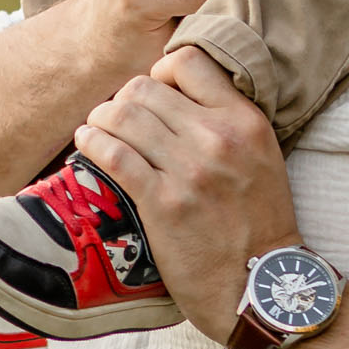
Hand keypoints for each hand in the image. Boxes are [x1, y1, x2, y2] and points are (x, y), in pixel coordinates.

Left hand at [74, 46, 297, 342]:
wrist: (261, 286)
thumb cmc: (260, 224)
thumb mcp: (263, 156)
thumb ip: (228, 122)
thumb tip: (180, 98)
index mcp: (244, 120)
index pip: (189, 61)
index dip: (161, 71)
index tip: (154, 93)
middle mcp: (217, 137)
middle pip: (145, 87)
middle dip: (123, 98)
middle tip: (117, 117)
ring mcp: (189, 170)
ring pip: (124, 116)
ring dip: (101, 118)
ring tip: (96, 129)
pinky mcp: (163, 203)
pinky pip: (115, 155)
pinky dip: (92, 143)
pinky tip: (86, 144)